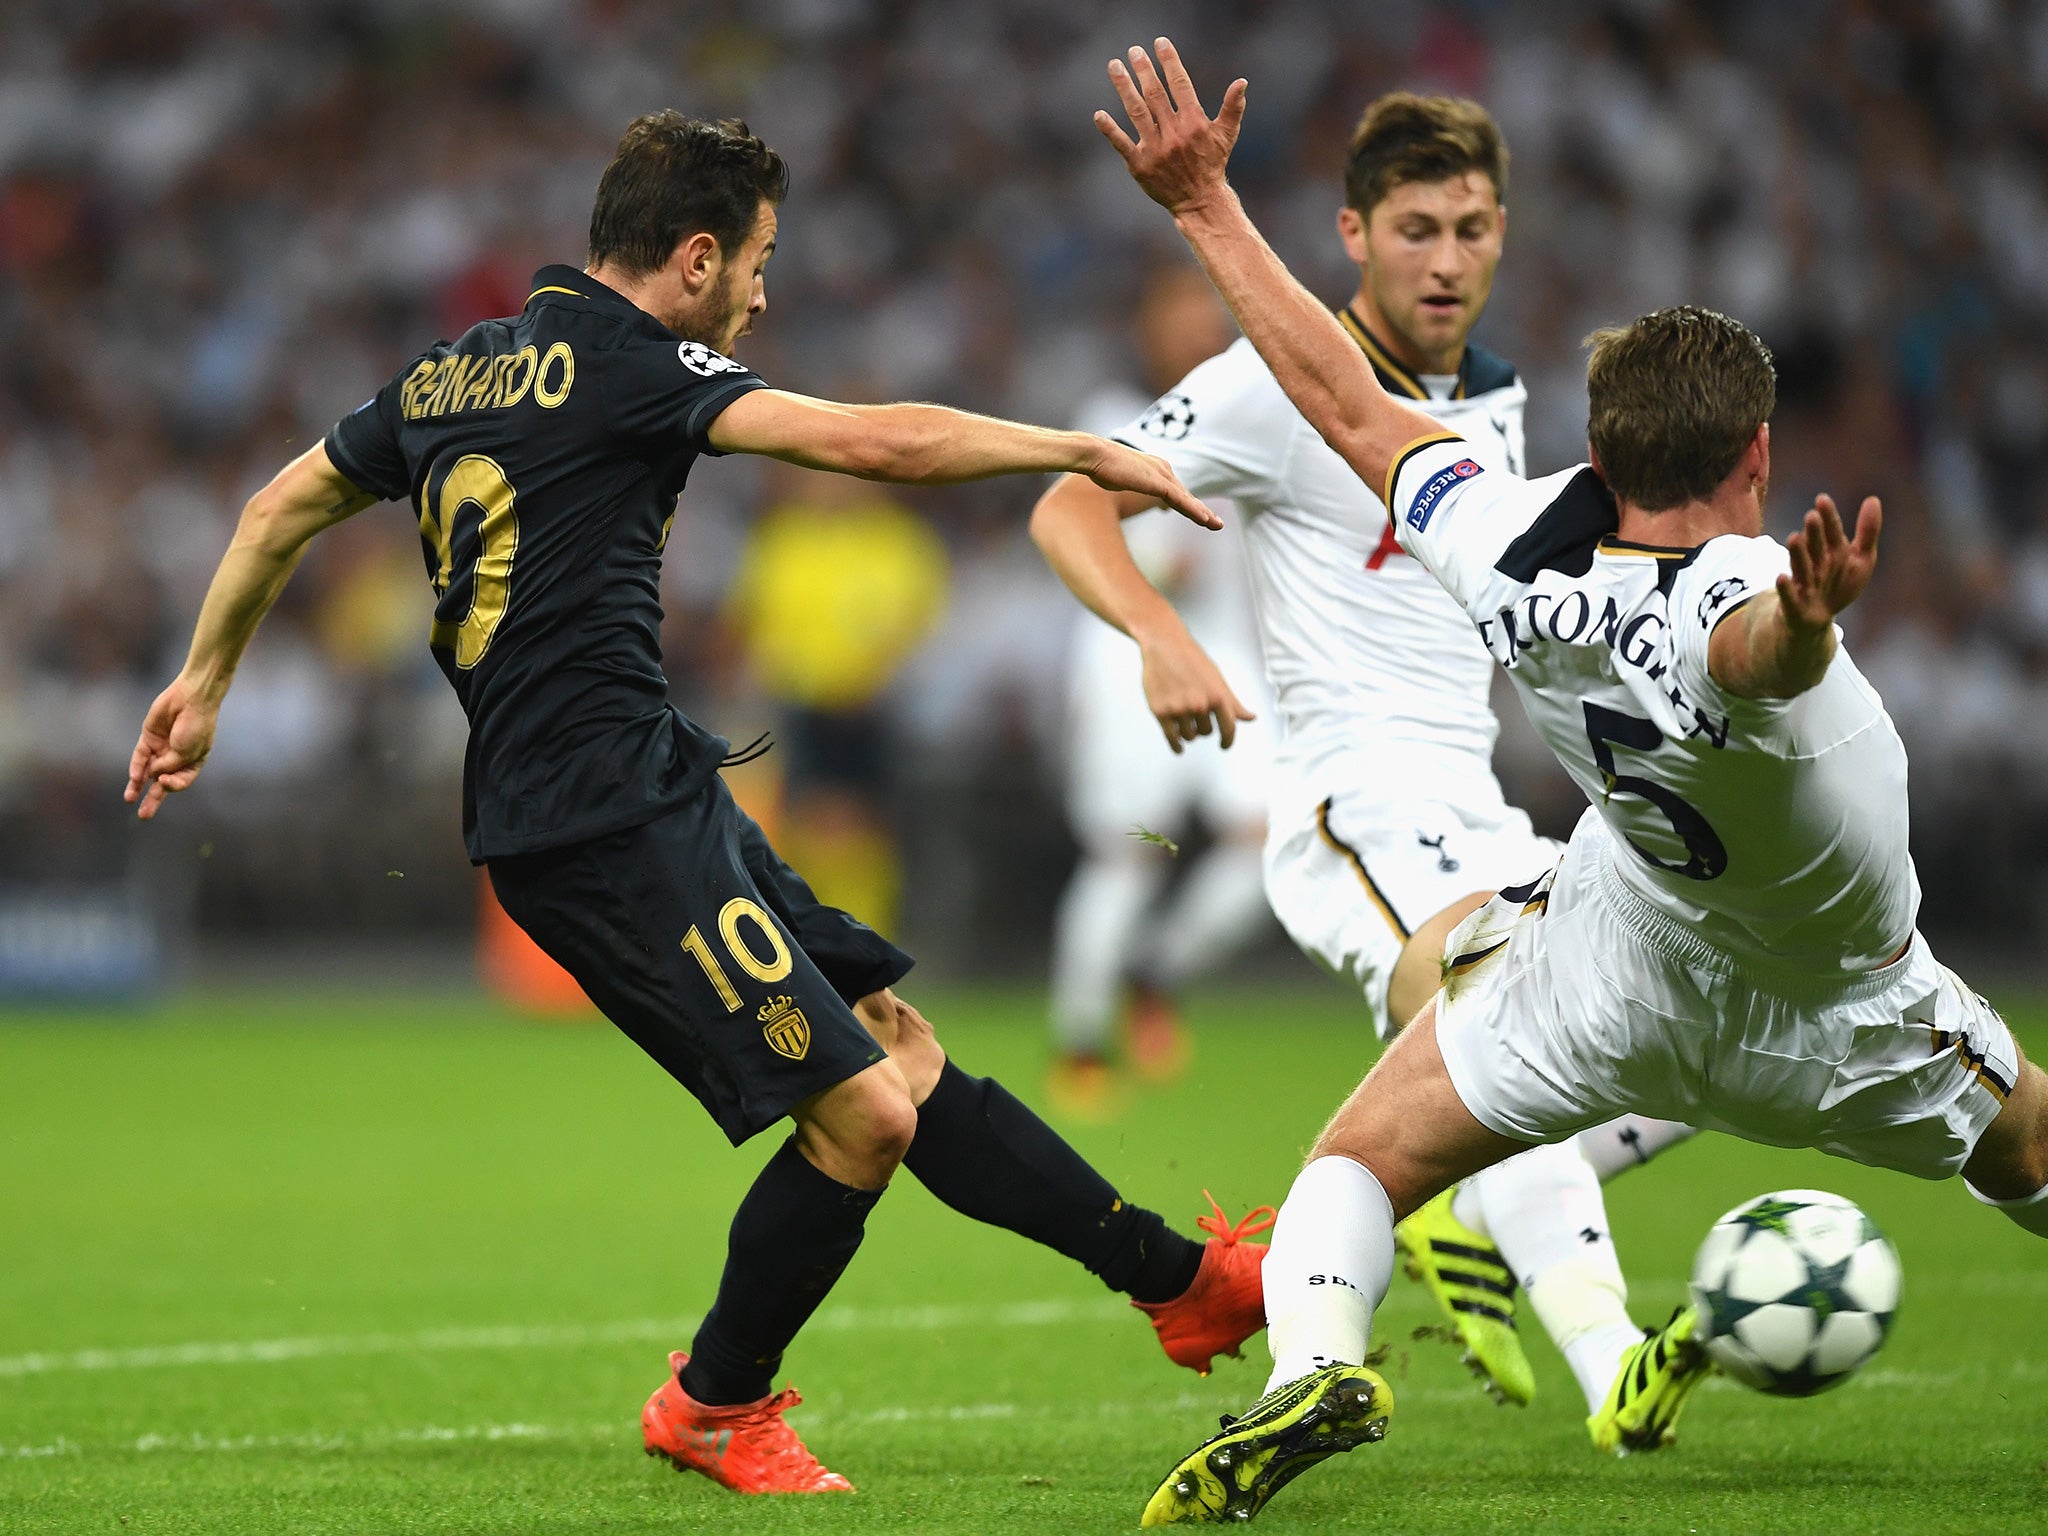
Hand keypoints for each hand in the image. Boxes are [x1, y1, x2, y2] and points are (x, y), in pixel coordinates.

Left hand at [124, 678, 218, 819]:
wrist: (192, 698)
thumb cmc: (197, 726)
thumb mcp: (187, 752)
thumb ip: (169, 766)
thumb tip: (152, 775)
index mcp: (193, 763)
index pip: (180, 782)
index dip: (172, 786)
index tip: (165, 783)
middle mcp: (177, 758)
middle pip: (162, 782)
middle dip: (153, 799)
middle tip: (144, 815)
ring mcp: (162, 748)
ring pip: (148, 771)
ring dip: (139, 786)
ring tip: (130, 800)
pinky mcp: (150, 737)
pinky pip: (140, 756)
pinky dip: (137, 767)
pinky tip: (134, 779)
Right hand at [1083, 438, 1220, 529]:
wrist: (1095, 454)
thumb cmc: (1101, 466)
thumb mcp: (1119, 479)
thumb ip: (1129, 484)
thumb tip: (1124, 490)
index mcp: (1155, 468)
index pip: (1174, 490)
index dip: (1186, 505)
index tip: (1198, 516)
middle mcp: (1163, 469)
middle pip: (1185, 495)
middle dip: (1200, 510)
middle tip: (1216, 524)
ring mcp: (1162, 476)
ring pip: (1187, 499)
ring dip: (1203, 514)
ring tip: (1217, 526)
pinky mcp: (1159, 483)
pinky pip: (1181, 501)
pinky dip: (1194, 511)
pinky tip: (1206, 521)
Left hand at [1094, 37, 1246, 215]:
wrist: (1199, 201)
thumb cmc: (1213, 164)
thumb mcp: (1227, 135)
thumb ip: (1233, 107)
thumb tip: (1242, 82)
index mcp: (1194, 122)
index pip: (1180, 84)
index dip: (1169, 61)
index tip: (1159, 43)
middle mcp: (1173, 133)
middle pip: (1155, 93)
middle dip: (1143, 69)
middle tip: (1134, 51)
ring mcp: (1155, 149)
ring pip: (1137, 111)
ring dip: (1124, 87)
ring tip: (1114, 66)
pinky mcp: (1140, 165)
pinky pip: (1122, 144)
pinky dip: (1110, 130)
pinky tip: (1099, 114)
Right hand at [1139, 623, 1256, 751]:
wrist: (1164, 645)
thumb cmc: (1191, 659)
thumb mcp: (1217, 678)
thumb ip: (1233, 702)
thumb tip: (1250, 718)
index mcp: (1217, 696)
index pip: (1228, 728)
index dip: (1228, 740)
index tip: (1224, 745)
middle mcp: (1200, 705)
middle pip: (1206, 733)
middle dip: (1202, 726)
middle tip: (1195, 711)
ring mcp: (1179, 709)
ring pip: (1189, 736)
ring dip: (1188, 732)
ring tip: (1184, 716)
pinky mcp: (1161, 712)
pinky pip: (1172, 737)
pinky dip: (1176, 745)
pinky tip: (1178, 747)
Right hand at [1779, 494, 1880, 631]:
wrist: (1814, 619)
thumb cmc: (1838, 584)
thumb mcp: (1860, 559)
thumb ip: (1868, 531)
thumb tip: (1873, 498)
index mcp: (1832, 552)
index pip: (1831, 532)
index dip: (1829, 518)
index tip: (1822, 499)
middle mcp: (1816, 566)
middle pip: (1816, 548)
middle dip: (1815, 533)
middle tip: (1812, 516)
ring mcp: (1804, 585)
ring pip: (1801, 568)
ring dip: (1798, 554)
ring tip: (1794, 538)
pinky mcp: (1794, 606)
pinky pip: (1789, 597)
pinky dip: (1785, 589)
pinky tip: (1780, 577)